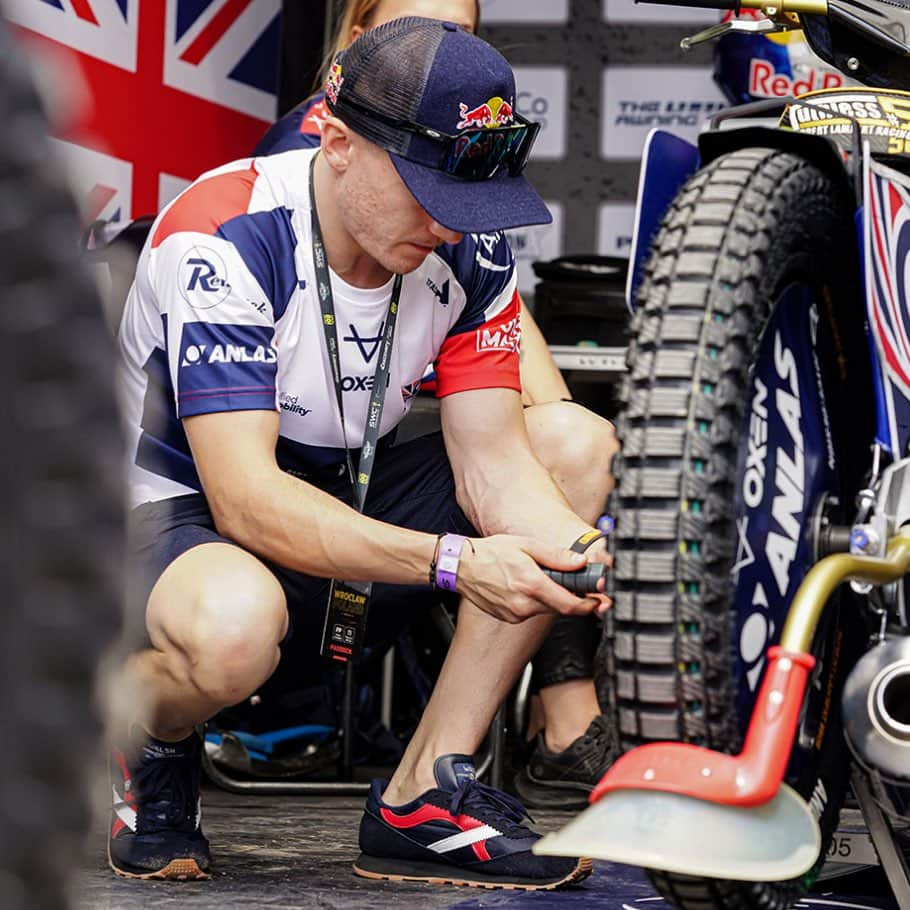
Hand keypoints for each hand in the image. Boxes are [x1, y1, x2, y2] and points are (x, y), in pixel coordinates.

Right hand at [454, 534, 610, 623]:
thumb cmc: (490, 553)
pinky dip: (534, 601)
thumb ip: (556, 556)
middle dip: (570, 597)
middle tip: (573, 583)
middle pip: (560, 607)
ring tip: (538, 577)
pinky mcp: (509, 617)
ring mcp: (515, 614)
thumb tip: (580, 563)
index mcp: (531, 584)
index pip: (570, 604)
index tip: (598, 600)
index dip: (589, 605)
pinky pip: (531, 611)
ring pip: (545, 609)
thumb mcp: (526, 545)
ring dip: (550, 597)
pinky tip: (524, 585)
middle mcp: (524, 604)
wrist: (460, 567)